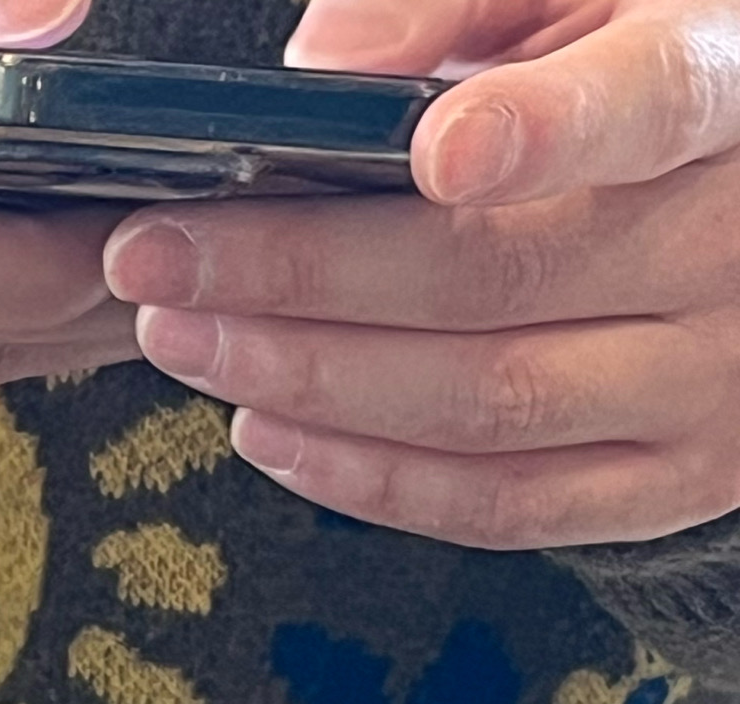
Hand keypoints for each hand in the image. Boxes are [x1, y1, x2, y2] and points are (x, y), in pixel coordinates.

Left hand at [102, 0, 739, 548]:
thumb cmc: (656, 86)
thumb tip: (330, 56)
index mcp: (732, 97)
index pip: (649, 105)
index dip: (544, 129)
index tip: (438, 147)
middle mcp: (731, 253)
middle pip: (499, 277)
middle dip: (301, 272)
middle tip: (160, 256)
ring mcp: (708, 387)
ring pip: (484, 406)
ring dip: (308, 381)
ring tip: (185, 339)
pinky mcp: (668, 484)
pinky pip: (502, 507)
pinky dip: (368, 478)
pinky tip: (268, 428)